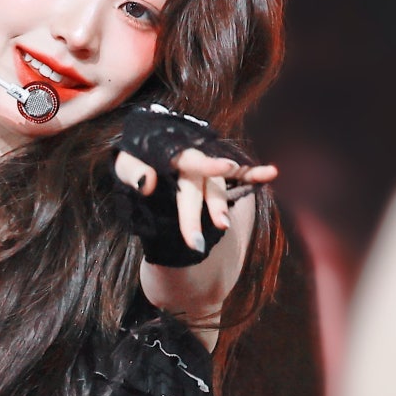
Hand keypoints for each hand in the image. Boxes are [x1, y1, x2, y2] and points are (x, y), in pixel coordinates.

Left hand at [114, 147, 277, 252]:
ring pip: (216, 187)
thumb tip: (147, 183)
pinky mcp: (214, 177)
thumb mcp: (124, 166)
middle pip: (199, 186)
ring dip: (219, 206)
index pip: (189, 161)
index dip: (208, 165)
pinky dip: (253, 175)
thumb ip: (133, 173)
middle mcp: (192, 157)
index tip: (227, 167)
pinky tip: (271, 173)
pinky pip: (236, 177)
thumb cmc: (134, 163)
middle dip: (198, 213)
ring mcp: (205, 167)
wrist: (144, 155)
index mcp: (172, 152)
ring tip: (221, 227)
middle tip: (194, 243)